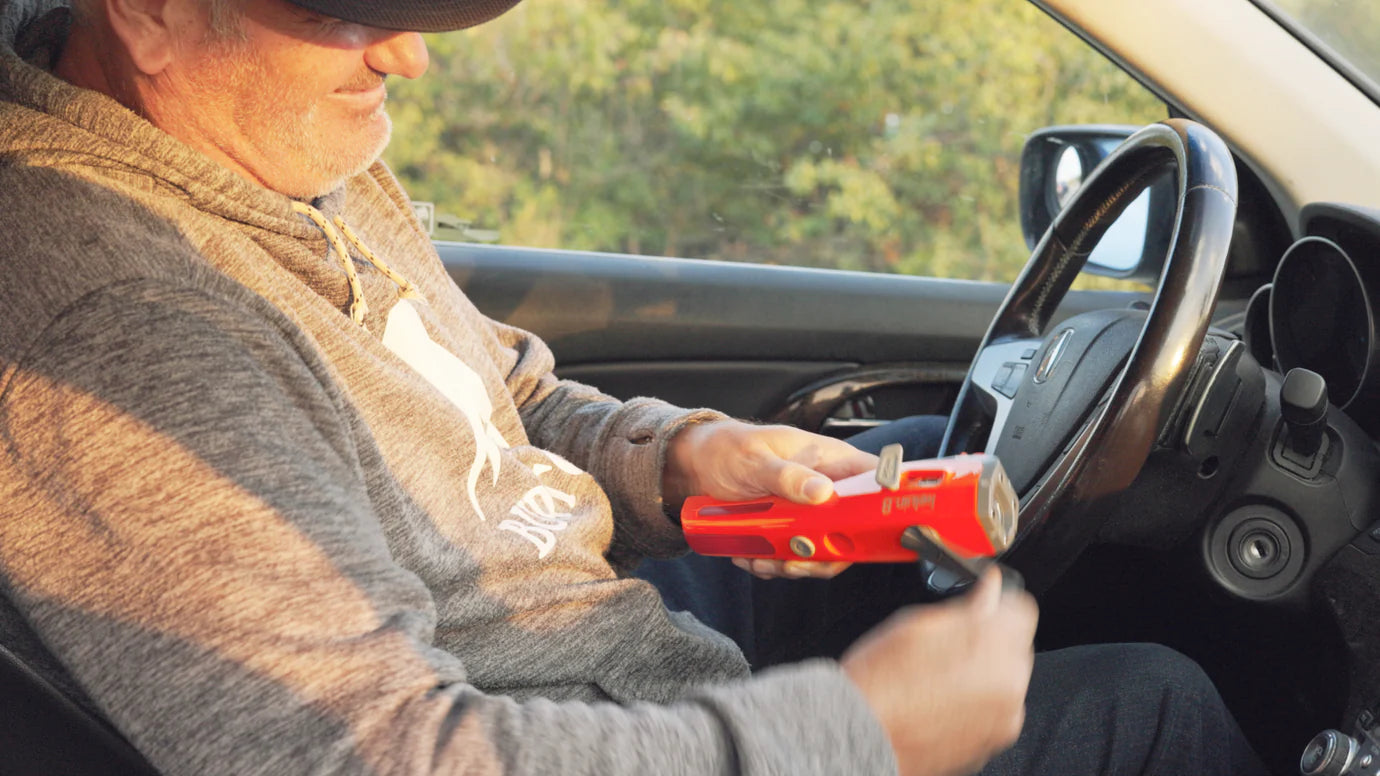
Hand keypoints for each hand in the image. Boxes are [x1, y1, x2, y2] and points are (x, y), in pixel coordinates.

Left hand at [663, 420, 876, 578]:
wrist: (697, 465)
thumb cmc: (729, 447)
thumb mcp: (756, 459)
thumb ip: (788, 476)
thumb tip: (823, 492)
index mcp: (830, 461)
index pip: (874, 480)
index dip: (882, 506)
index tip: (866, 532)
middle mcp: (826, 489)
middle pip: (851, 530)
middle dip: (824, 553)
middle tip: (794, 559)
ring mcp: (809, 513)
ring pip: (822, 551)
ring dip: (793, 563)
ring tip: (761, 558)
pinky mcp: (790, 531)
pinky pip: (794, 556)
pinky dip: (772, 564)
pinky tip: (750, 557)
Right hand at [840, 568, 1037, 775]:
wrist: (859, 735)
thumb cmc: (880, 684)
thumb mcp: (920, 623)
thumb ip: (968, 603)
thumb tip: (990, 587)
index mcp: (1000, 651)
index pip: (1021, 608)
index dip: (995, 602)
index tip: (978, 605)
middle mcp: (1011, 690)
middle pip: (1015, 647)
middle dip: (988, 641)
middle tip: (945, 645)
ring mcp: (1002, 723)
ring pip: (1003, 681)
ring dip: (981, 674)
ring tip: (934, 677)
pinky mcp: (989, 745)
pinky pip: (990, 712)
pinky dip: (971, 704)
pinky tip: (935, 700)